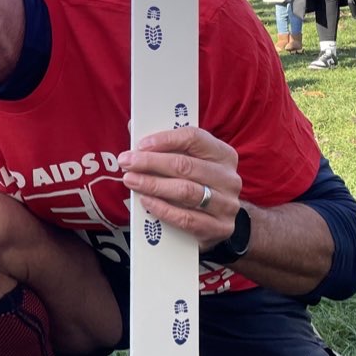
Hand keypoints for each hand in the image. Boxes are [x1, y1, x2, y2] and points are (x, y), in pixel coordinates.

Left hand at [117, 126, 241, 249]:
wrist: (218, 222)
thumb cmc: (196, 186)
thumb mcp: (190, 163)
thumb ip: (166, 147)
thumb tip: (135, 127)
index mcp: (223, 155)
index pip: (195, 138)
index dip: (166, 139)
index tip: (140, 144)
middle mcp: (228, 178)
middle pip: (186, 165)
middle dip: (151, 163)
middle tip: (126, 162)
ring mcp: (227, 204)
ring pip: (185, 191)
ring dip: (153, 185)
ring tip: (131, 180)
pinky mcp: (219, 228)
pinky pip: (186, 218)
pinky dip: (163, 209)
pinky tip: (146, 201)